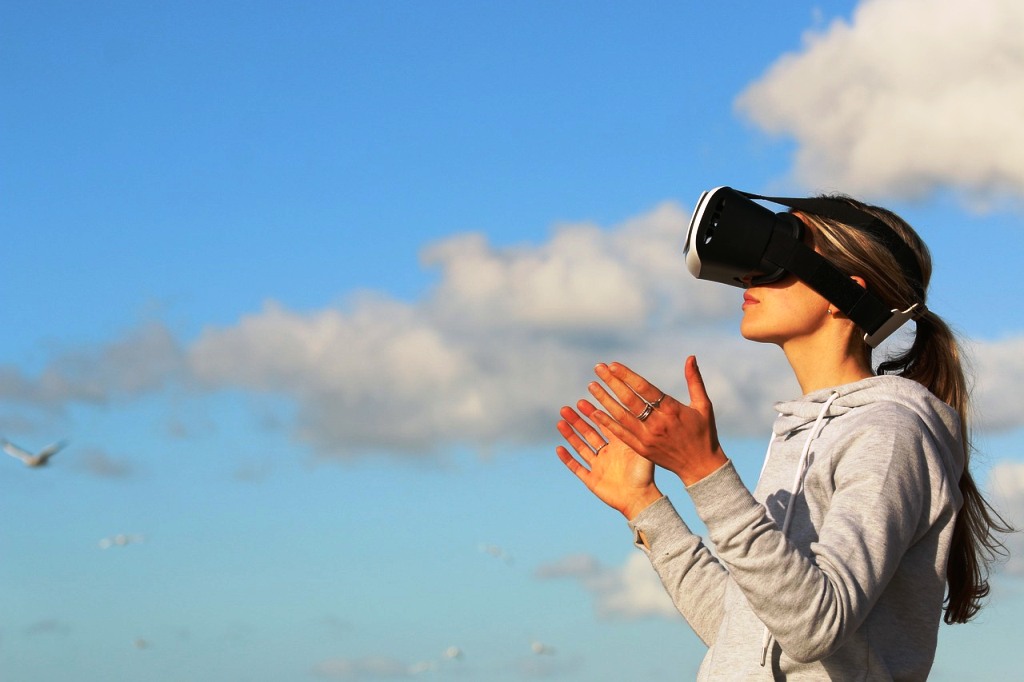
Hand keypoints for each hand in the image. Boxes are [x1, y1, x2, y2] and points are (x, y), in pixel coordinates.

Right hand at [556, 401, 662, 520]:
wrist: (640, 499)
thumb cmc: (645, 475)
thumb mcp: (640, 449)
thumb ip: (634, 431)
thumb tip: (631, 409)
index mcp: (618, 445)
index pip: (603, 424)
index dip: (592, 413)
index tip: (582, 400)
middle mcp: (607, 453)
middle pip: (588, 433)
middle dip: (577, 421)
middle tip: (566, 409)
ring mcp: (598, 466)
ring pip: (580, 447)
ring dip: (570, 435)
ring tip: (560, 422)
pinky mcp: (592, 480)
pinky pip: (576, 467)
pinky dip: (568, 458)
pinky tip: (559, 448)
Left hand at [587, 356, 726, 486]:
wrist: (700, 466)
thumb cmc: (704, 433)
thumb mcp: (703, 405)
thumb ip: (694, 380)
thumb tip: (690, 357)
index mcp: (672, 410)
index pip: (644, 388)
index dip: (627, 376)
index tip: (612, 365)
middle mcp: (657, 423)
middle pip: (629, 400)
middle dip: (612, 382)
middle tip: (598, 368)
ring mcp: (648, 438)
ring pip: (621, 416)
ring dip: (604, 400)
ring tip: (591, 386)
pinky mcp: (642, 450)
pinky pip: (621, 434)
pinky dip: (607, 423)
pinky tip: (595, 412)